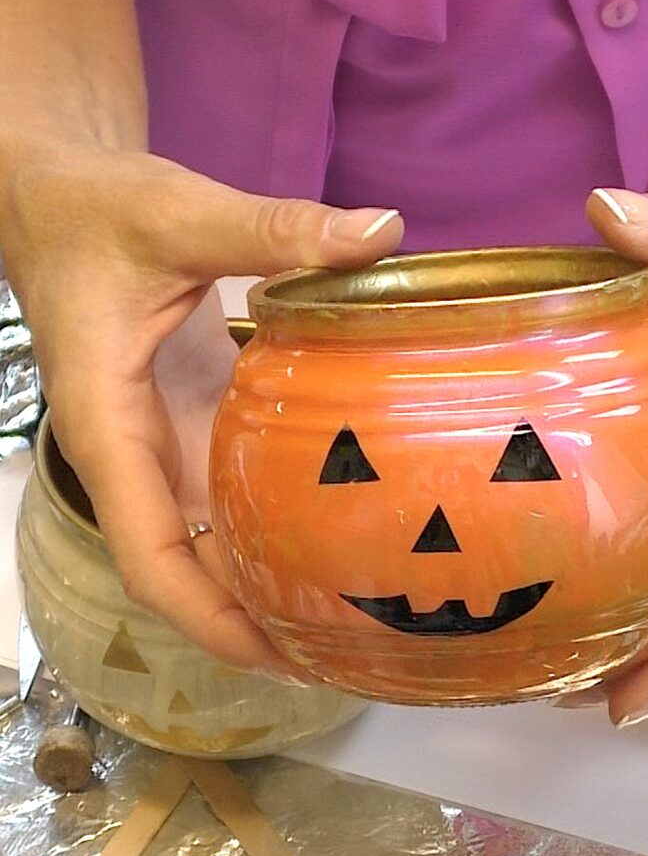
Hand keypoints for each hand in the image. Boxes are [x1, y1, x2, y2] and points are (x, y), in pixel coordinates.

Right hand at [0, 143, 402, 673]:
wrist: (56, 199)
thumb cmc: (94, 212)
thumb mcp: (179, 214)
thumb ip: (274, 228)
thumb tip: (382, 231)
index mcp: (109, 427)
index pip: (148, 554)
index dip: (208, 617)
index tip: (278, 656)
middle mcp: (132, 455)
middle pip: (181, 573)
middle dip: (247, 624)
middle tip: (340, 655)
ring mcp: (160, 446)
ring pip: (203, 545)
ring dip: (261, 587)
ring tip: (344, 619)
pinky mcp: (187, 425)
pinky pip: (223, 498)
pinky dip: (266, 529)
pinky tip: (326, 538)